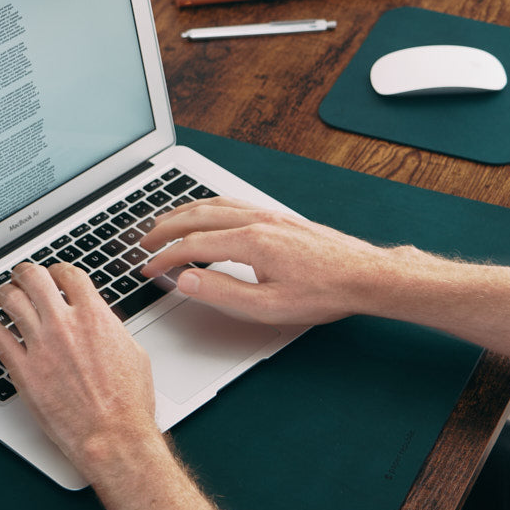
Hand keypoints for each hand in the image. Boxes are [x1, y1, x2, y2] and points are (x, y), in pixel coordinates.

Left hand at [0, 261, 160, 478]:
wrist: (113, 435)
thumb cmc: (128, 402)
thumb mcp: (133, 352)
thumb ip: (110, 330)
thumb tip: (102, 322)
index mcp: (94, 316)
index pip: (68, 274)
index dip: (58, 270)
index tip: (54, 274)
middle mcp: (64, 325)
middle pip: (34, 279)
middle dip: (25, 273)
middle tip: (22, 275)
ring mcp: (41, 346)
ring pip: (11, 302)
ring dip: (5, 293)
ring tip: (3, 295)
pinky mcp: (24, 372)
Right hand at [141, 197, 387, 324]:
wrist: (365, 275)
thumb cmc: (325, 292)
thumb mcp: (269, 307)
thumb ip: (223, 294)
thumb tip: (187, 281)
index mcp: (251, 242)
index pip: (193, 246)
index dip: (165, 258)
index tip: (149, 269)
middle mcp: (257, 220)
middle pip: (197, 216)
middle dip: (165, 229)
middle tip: (144, 243)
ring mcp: (269, 214)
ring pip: (213, 204)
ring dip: (183, 212)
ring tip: (165, 224)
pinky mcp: (279, 216)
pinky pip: (232, 202)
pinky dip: (207, 206)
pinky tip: (205, 213)